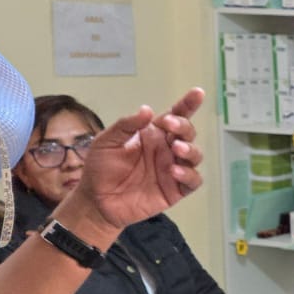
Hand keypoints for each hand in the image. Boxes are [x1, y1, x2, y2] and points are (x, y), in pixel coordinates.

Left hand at [65, 89, 205, 241]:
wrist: (96, 200)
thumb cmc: (100, 168)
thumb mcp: (106, 141)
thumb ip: (126, 125)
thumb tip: (148, 110)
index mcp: (153, 135)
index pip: (174, 116)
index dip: (188, 104)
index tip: (197, 93)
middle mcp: (166, 149)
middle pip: (188, 133)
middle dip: (184, 126)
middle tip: (171, 126)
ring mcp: (172, 169)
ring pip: (195, 155)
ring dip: (190, 149)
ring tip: (177, 149)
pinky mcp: (175, 190)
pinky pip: (193, 181)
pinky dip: (189, 174)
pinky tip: (175, 171)